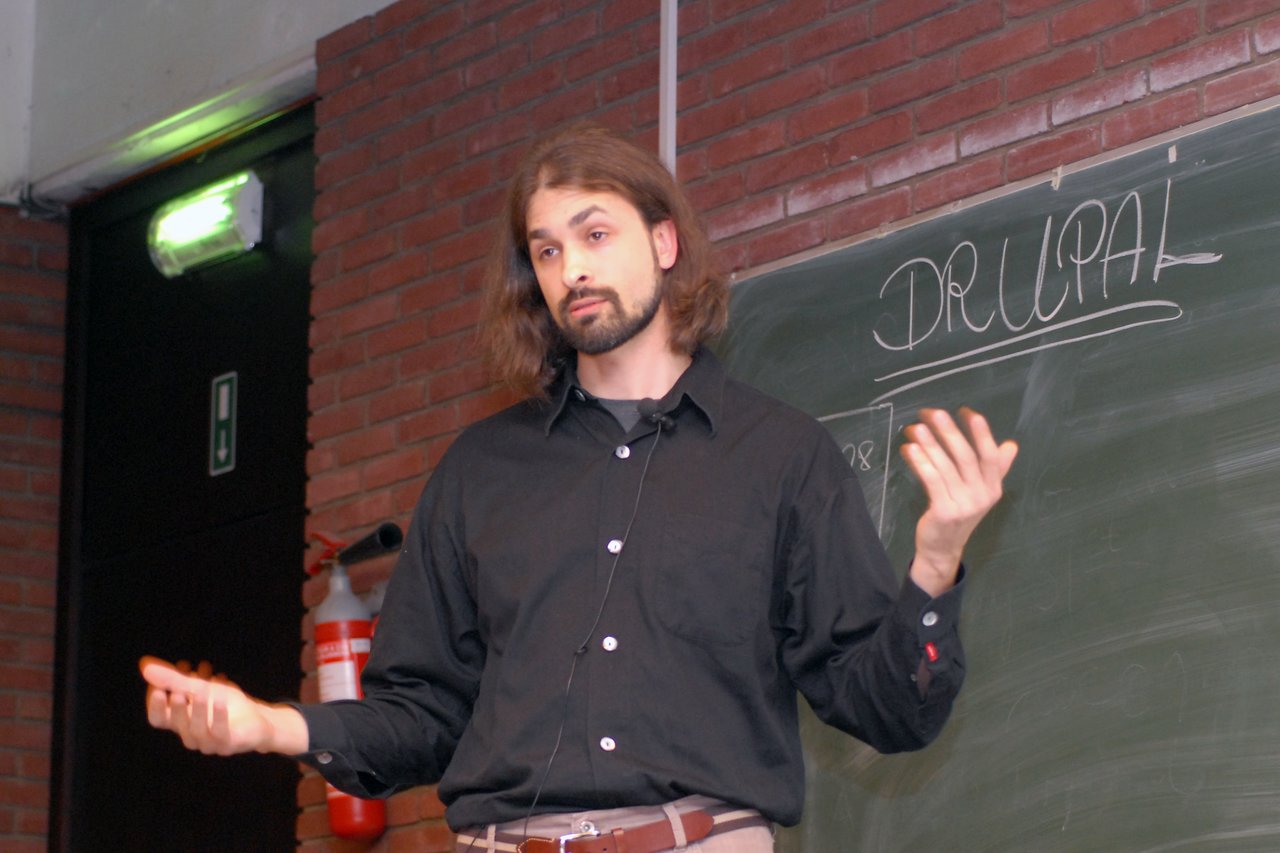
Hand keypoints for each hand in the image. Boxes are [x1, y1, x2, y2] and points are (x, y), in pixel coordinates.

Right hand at [140, 656, 307, 755]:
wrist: (257, 720)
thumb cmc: (225, 704)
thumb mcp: (199, 686)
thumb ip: (174, 678)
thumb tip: (144, 664)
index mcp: (180, 722)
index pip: (157, 718)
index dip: (154, 704)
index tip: (157, 685)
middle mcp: (190, 735)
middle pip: (176, 724)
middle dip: (176, 706)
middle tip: (177, 689)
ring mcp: (208, 742)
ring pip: (196, 730)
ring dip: (198, 709)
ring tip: (201, 691)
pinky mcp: (227, 744)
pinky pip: (220, 733)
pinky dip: (219, 717)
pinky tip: (220, 702)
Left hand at [900, 407, 1017, 595]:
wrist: (942, 548)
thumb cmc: (959, 513)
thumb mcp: (980, 492)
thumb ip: (996, 469)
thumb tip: (1011, 445)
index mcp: (993, 488)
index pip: (990, 456)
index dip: (980, 433)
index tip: (967, 411)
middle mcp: (982, 496)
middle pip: (966, 457)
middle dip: (950, 432)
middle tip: (934, 413)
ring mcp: (964, 505)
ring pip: (946, 467)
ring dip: (930, 444)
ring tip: (916, 427)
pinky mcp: (944, 512)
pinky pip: (932, 480)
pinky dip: (920, 462)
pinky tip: (910, 449)